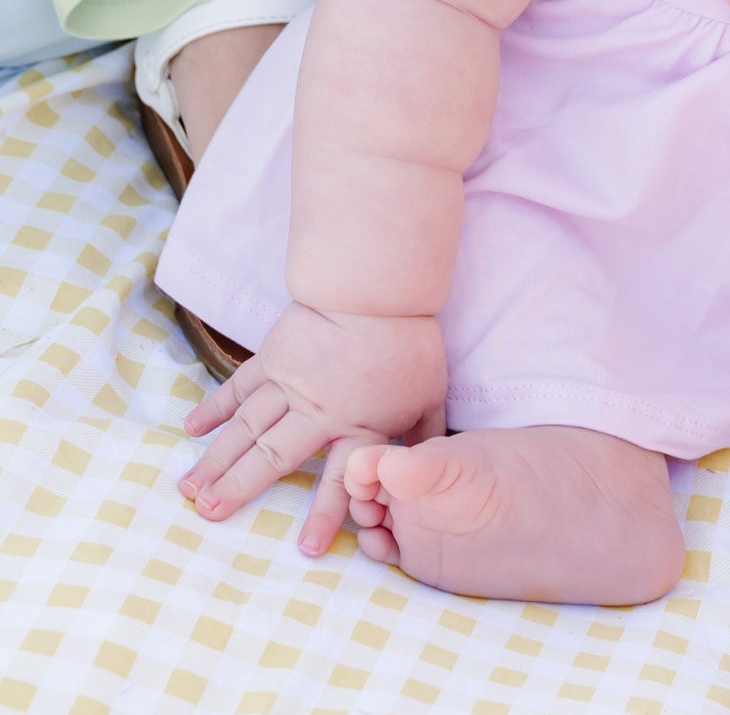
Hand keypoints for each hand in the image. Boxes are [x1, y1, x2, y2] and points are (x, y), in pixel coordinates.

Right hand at [180, 301, 446, 555]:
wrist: (380, 289)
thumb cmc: (411, 342)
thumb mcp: (430, 394)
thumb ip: (424, 435)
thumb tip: (428, 467)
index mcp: (357, 425)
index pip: (339, 480)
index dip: (325, 516)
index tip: (306, 551)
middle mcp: (317, 411)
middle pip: (272, 458)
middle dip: (238, 489)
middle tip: (206, 516)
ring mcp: (290, 383)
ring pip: (246, 427)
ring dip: (216, 458)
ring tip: (188, 488)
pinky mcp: (274, 356)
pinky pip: (238, 387)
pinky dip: (214, 407)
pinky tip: (190, 428)